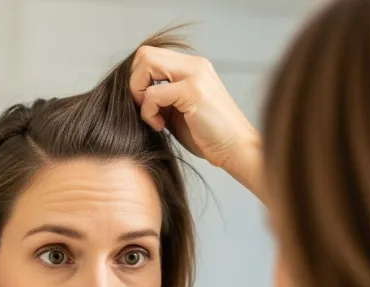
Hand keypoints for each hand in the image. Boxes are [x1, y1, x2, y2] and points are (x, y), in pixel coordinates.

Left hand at [130, 46, 262, 195]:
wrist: (237, 150)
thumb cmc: (208, 136)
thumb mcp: (178, 111)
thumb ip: (160, 97)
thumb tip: (133, 95)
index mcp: (192, 67)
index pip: (150, 55)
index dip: (138, 79)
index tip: (145, 105)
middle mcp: (195, 65)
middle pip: (144, 54)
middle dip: (134, 83)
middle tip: (144, 109)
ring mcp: (195, 75)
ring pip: (146, 64)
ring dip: (139, 94)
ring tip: (153, 117)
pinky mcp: (193, 91)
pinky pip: (152, 93)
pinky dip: (149, 113)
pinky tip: (161, 126)